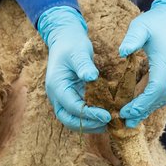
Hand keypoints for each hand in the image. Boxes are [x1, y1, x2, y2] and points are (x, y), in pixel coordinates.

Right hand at [35, 6, 107, 132]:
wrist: (66, 40)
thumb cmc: (72, 45)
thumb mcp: (78, 52)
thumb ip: (84, 65)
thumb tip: (91, 77)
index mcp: (56, 86)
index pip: (72, 106)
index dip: (89, 114)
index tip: (107, 115)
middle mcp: (57, 96)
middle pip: (69, 119)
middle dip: (88, 124)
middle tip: (109, 123)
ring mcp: (63, 98)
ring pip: (73, 120)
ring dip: (89, 125)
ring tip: (109, 124)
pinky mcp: (71, 98)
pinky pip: (78, 114)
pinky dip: (90, 119)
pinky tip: (105, 118)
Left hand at [117, 0, 165, 127]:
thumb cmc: (156, 23)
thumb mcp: (141, 26)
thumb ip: (132, 38)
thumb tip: (121, 52)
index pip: (155, 89)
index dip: (140, 103)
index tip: (125, 111)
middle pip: (160, 98)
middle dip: (142, 111)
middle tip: (124, 122)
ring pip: (165, 98)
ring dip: (148, 109)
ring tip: (131, 120)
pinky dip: (154, 102)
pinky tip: (141, 108)